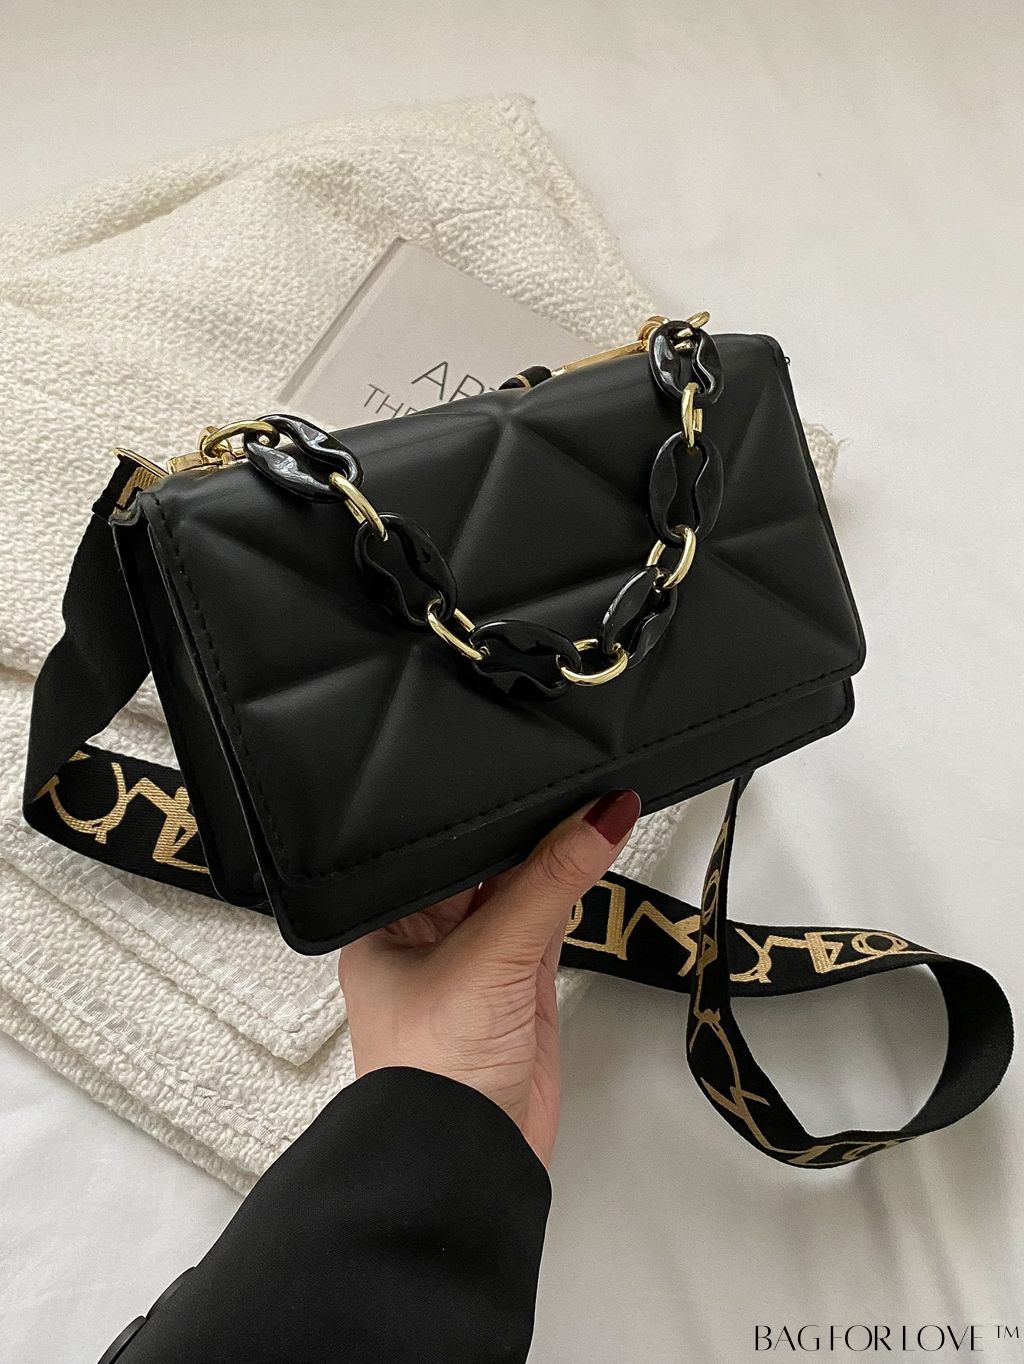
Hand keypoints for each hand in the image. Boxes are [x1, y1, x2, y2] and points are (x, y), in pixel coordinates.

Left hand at [339, 790, 639, 1166]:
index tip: (519, 761)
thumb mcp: (490, 957)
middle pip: (481, 866)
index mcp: (386, 923)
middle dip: (521, 828)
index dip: (478, 811)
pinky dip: (568, 893)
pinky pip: (545, 924)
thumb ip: (549, 884)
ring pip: (518, 891)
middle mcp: (426, 938)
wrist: (468, 1165)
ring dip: (552, 856)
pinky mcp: (518, 988)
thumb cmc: (435, 1067)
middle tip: (569, 772)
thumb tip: (603, 815)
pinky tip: (590, 849)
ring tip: (592, 798)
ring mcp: (476, 963)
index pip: (436, 849)